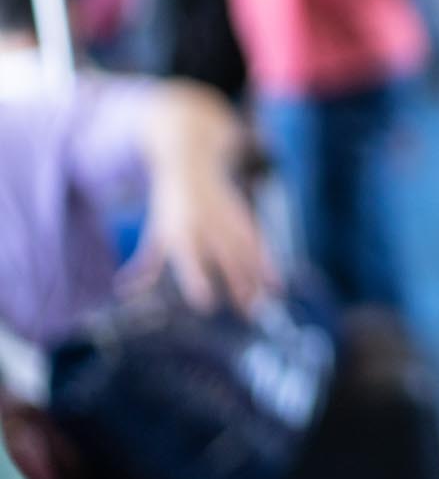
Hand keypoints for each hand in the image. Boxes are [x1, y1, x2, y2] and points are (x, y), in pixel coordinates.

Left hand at [124, 163, 278, 315]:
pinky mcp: (242, 217)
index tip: (206, 304)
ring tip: (261, 301)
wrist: (191, 167)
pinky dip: (267, 261)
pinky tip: (274, 280)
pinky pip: (258, 243)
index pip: (189, 261)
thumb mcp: (156, 234)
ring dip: (255, 278)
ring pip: (245, 252)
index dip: (198, 282)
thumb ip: (146, 264)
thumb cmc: (169, 206)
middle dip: (237, 285)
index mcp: (181, 234)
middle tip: (245, 311)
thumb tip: (124, 290)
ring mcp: (227, 221)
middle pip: (225, 260)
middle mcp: (206, 228)